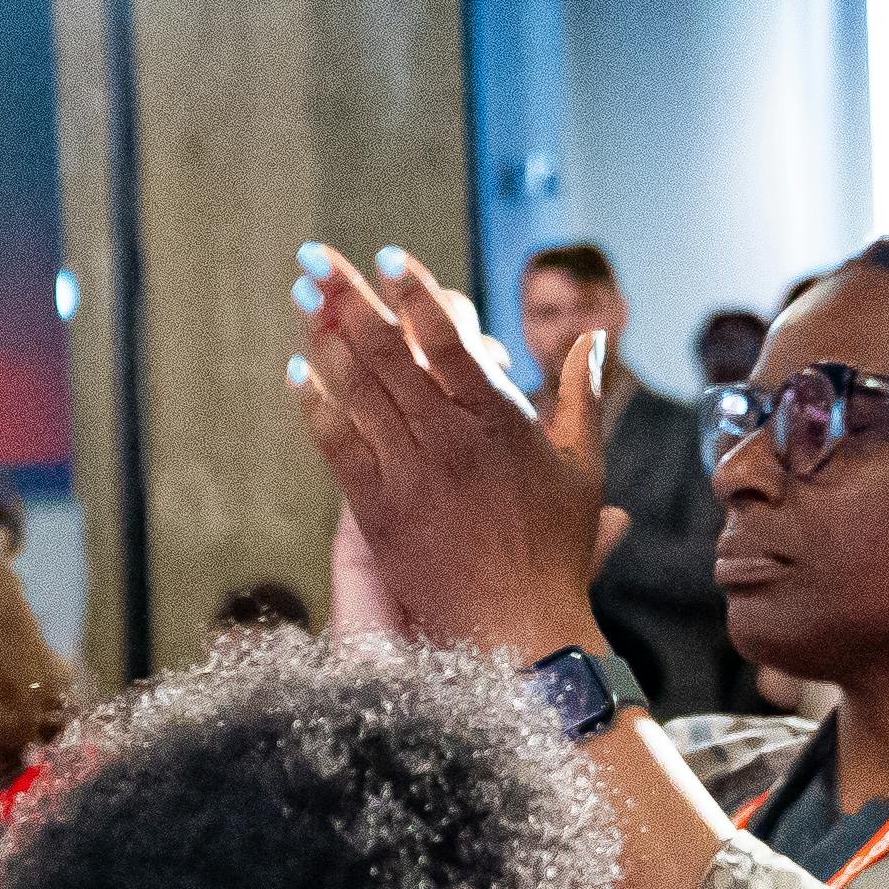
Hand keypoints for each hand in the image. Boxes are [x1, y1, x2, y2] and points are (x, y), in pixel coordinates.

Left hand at [291, 247, 599, 652]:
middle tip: (315, 255)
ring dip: (326, 336)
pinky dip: (316, 406)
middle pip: (392, 352)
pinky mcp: (378, 513)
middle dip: (350, 297)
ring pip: (361, 390)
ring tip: (301, 292)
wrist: (517, 633)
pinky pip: (340, 447)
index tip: (391, 255)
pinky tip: (295, 370)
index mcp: (501, 421)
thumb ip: (582, 397)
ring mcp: (411, 474)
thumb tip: (593, 339)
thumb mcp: (583, 469)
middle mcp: (451, 439)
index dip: (418, 294)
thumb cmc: (555, 554)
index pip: (452, 341)